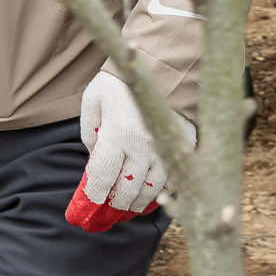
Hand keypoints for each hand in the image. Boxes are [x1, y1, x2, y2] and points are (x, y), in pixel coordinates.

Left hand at [68, 70, 183, 230]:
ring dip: (137, 203)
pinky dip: (161, 193)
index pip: (102, 177)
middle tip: (108, 208)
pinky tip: (151, 195)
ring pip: (151, 191)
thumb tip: (94, 161)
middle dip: (115, 203)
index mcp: (117, 135)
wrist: (162, 66)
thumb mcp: (93, 101)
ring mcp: (166, 150)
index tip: (91, 202)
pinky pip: (173, 181)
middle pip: (127, 190)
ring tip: (128, 206)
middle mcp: (143, 147)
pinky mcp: (185, 148)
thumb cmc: (119, 83)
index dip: (95, 195)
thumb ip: (90, 133)